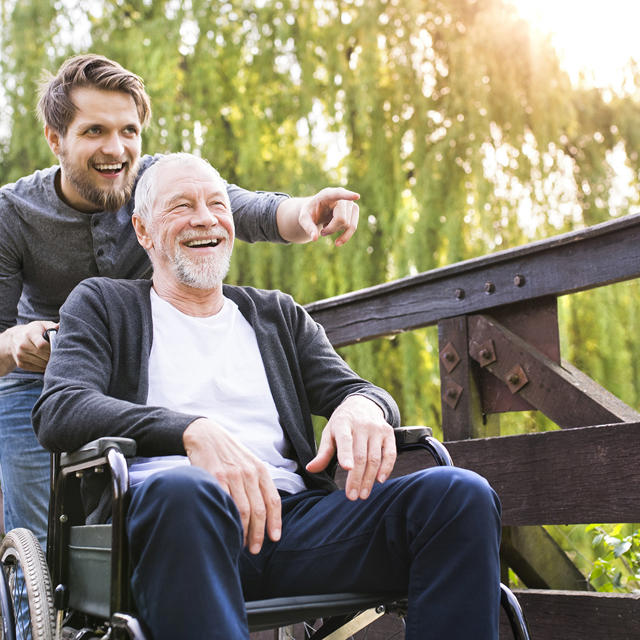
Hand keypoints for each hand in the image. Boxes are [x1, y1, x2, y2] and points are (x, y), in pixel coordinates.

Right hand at [1, 320, 58, 373]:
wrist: (13, 339)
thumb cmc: (33, 331)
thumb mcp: (41, 325)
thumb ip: (52, 326)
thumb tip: (60, 326)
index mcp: (29, 334)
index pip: (42, 345)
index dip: (52, 348)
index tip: (58, 347)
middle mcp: (23, 345)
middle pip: (43, 355)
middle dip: (53, 356)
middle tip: (60, 354)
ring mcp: (20, 356)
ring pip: (41, 363)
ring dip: (50, 362)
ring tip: (55, 358)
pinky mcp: (21, 364)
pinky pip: (37, 368)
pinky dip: (44, 367)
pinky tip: (47, 362)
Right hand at [183, 418, 280, 553]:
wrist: (206, 435)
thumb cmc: (228, 453)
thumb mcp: (249, 462)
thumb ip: (257, 482)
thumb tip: (266, 510)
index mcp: (260, 470)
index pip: (273, 500)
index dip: (275, 522)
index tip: (275, 538)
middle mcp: (248, 473)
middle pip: (259, 510)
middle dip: (259, 533)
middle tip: (256, 549)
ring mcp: (232, 476)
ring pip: (243, 511)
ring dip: (244, 532)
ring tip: (242, 544)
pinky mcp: (215, 478)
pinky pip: (225, 504)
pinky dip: (228, 520)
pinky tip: (227, 530)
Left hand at [298, 188, 359, 245]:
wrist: (317, 211)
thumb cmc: (310, 213)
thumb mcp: (304, 219)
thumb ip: (308, 227)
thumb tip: (314, 238)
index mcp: (327, 194)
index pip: (338, 194)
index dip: (347, 195)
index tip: (357, 197)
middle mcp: (341, 196)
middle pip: (341, 219)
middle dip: (331, 229)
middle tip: (322, 231)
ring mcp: (350, 203)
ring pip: (348, 225)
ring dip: (336, 231)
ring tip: (326, 228)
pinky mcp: (354, 210)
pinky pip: (353, 227)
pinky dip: (345, 236)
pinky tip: (337, 240)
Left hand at [306, 395, 395, 500]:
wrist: (362, 404)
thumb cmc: (343, 423)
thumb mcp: (329, 432)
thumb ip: (323, 452)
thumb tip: (311, 469)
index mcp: (343, 423)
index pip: (345, 440)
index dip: (346, 454)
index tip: (346, 468)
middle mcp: (362, 425)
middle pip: (360, 455)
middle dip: (356, 478)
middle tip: (352, 496)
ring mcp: (377, 429)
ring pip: (375, 457)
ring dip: (369, 478)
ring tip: (363, 494)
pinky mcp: (389, 433)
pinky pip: (390, 453)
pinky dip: (387, 468)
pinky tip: (380, 480)